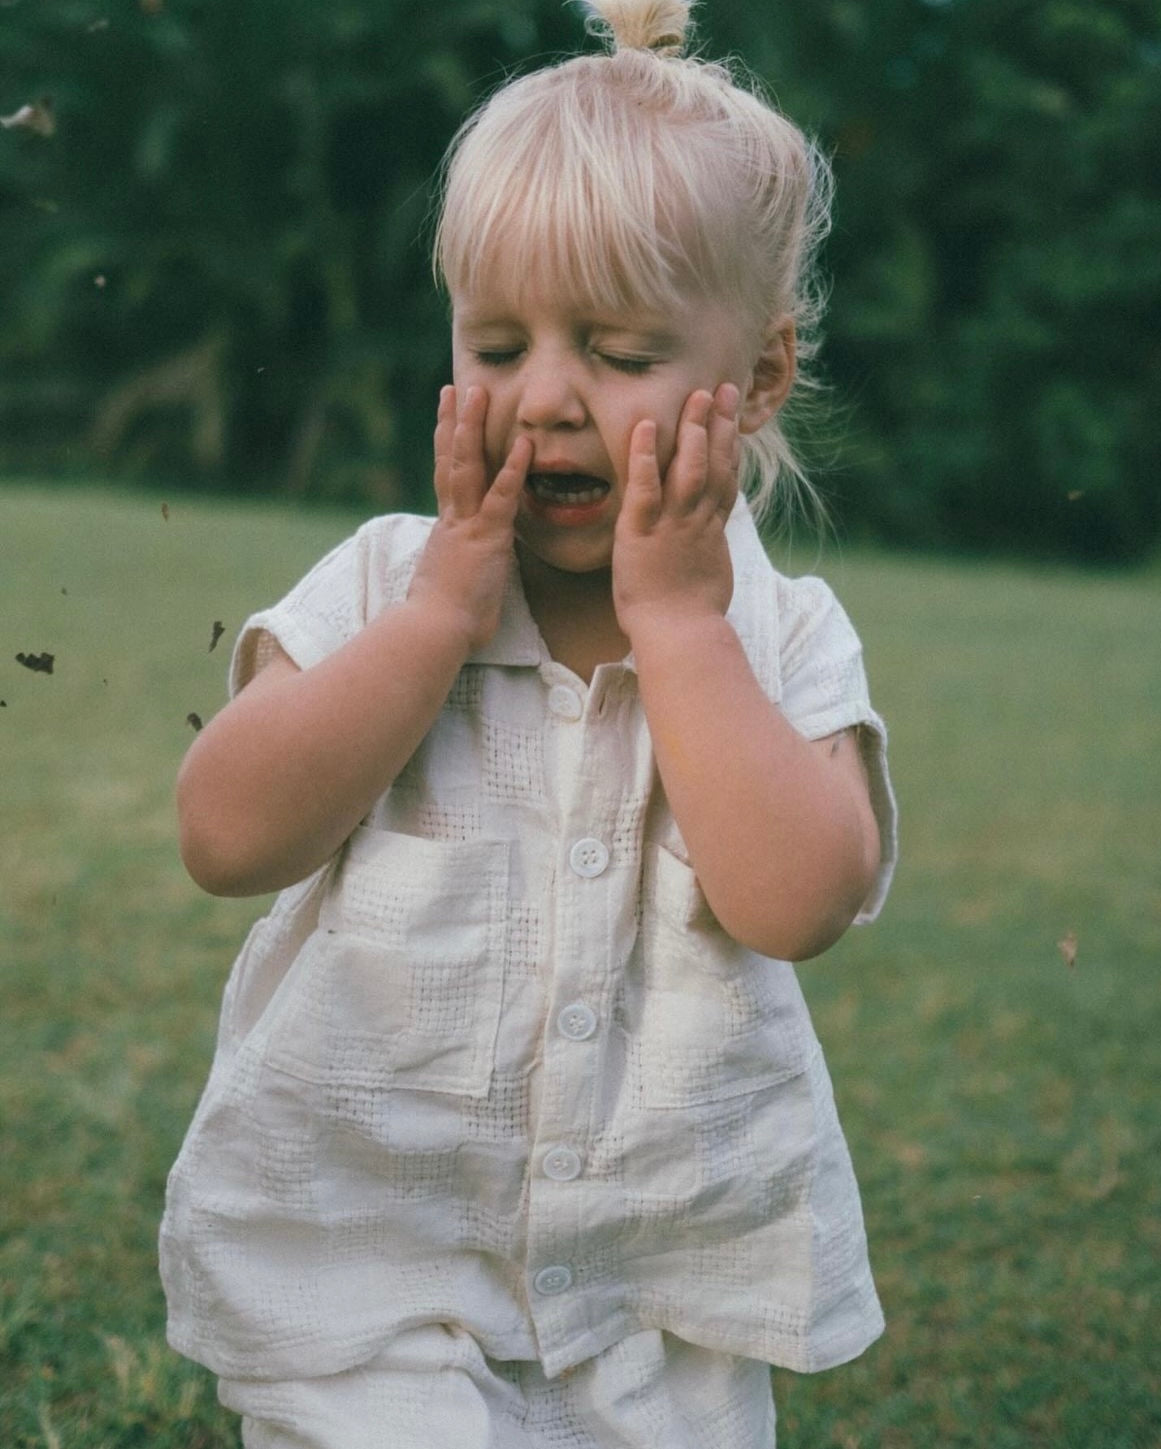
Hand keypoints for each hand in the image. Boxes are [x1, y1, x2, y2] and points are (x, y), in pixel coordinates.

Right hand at [407, 385, 530, 651]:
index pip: (447, 480)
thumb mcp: (453, 586)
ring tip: (478, 393)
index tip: (448, 421)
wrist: (433, 630)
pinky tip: (524, 445)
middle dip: (455, 423)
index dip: (447, 448)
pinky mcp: (486, 539)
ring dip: (474, 428)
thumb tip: (464, 573)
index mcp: (447, 530)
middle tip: (457, 389)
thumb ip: (461, 570)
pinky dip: (513, 470)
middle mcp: (453, 520)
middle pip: (451, 461)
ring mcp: (468, 525)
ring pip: (468, 467)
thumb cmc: (444, 621)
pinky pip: (502, 498)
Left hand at [612, 383, 739, 638]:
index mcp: (712, 532)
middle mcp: (698, 521)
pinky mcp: (642, 531)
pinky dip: (646, 455)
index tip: (735, 420)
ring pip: (690, 467)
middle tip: (722, 389)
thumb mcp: (710, 581)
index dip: (732, 447)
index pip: (727, 480)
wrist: (681, 634)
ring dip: (693, 428)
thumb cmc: (693, 619)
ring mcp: (673, 523)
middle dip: (720, 424)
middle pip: (716, 463)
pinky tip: (646, 427)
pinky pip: (644, 486)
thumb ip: (709, 557)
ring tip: (694, 394)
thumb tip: (713, 551)